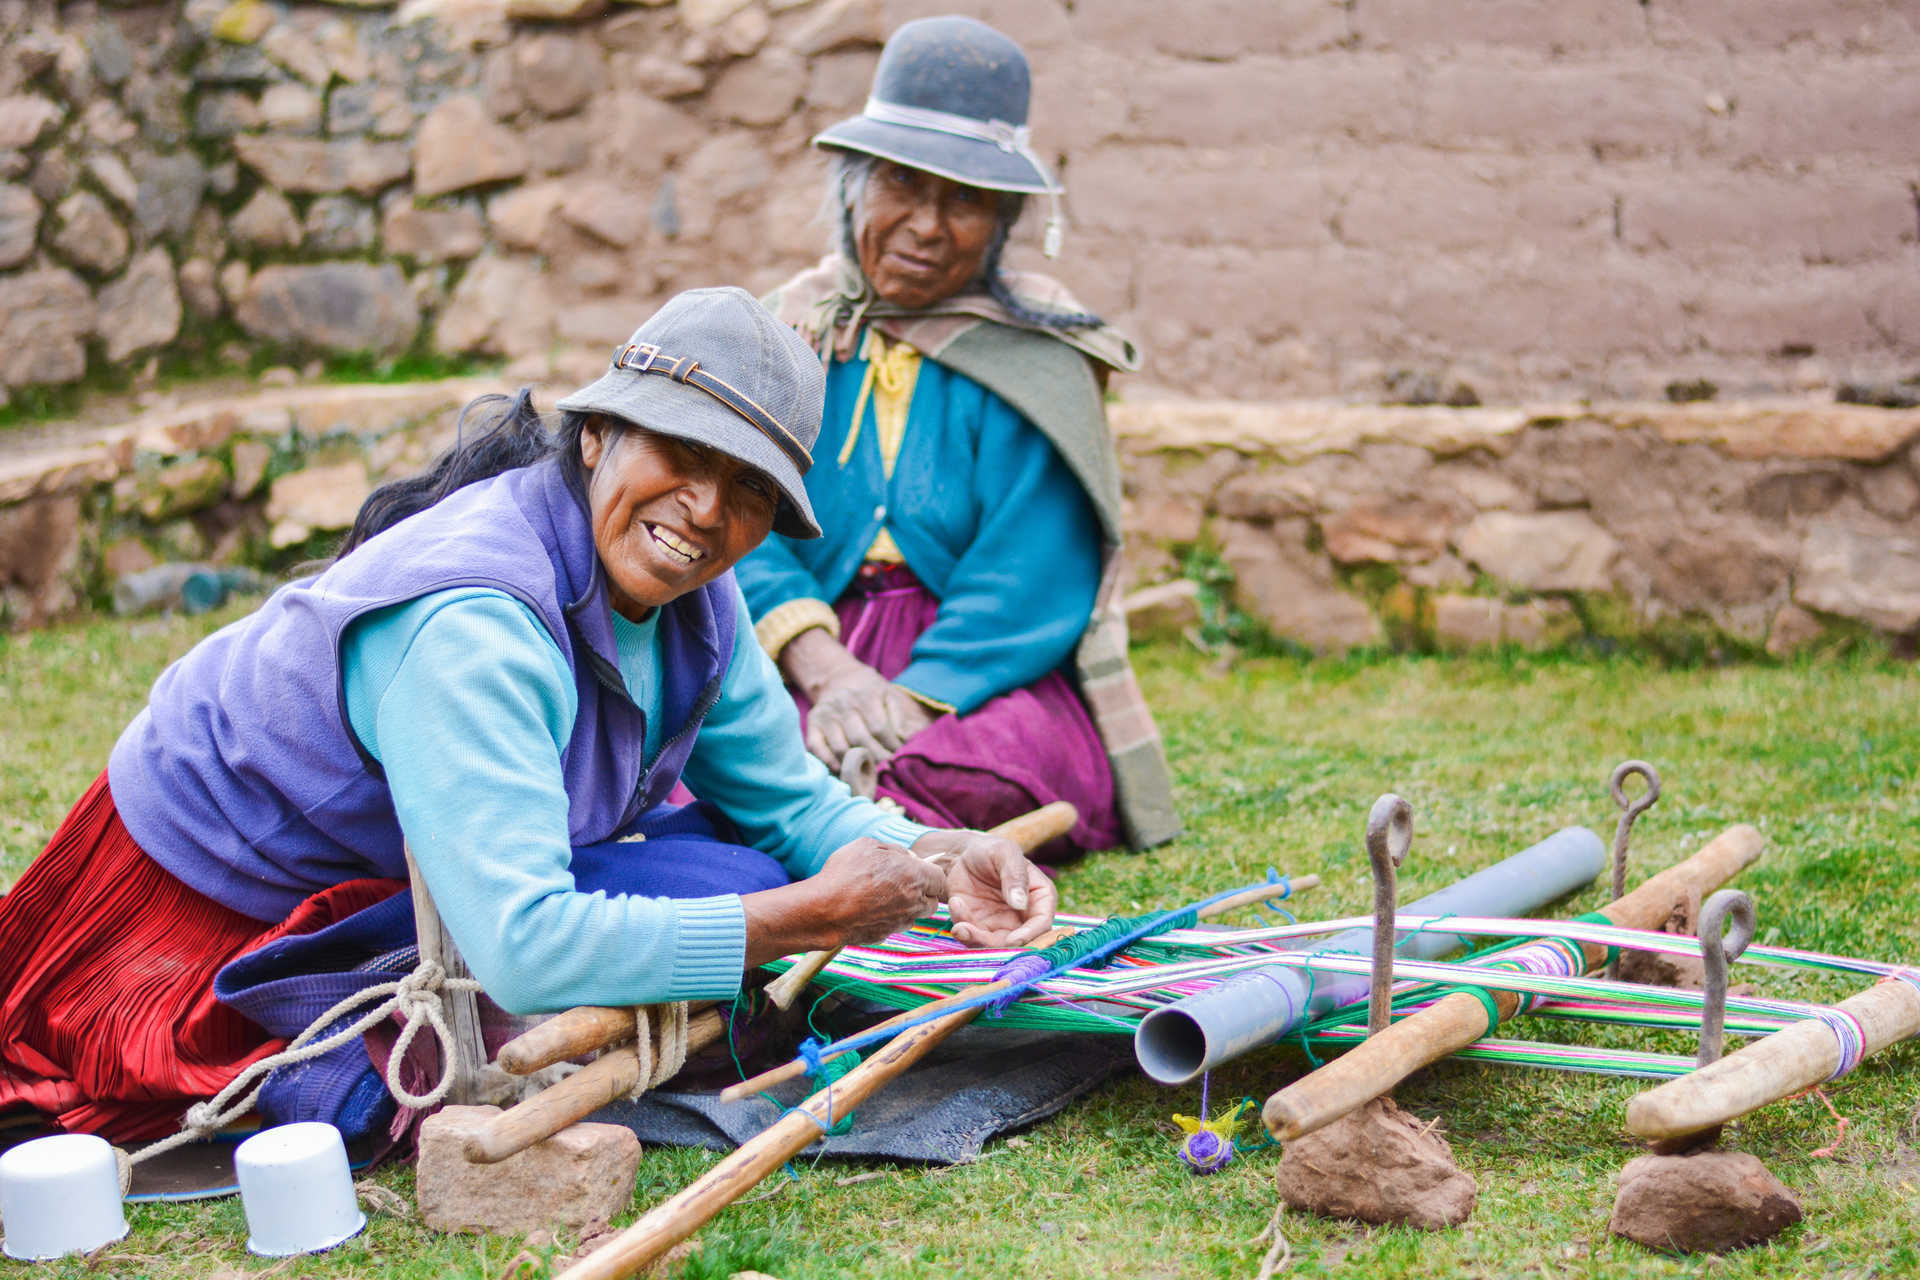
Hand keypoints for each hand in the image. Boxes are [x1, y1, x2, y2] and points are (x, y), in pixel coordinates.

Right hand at [741, 837, 944, 966]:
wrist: (823, 910)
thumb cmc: (845, 873)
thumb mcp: (868, 846)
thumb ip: (893, 850)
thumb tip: (906, 858)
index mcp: (915, 877)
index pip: (941, 879)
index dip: (931, 874)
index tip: (918, 870)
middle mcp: (913, 903)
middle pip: (932, 901)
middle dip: (922, 892)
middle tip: (901, 882)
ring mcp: (900, 923)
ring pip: (913, 915)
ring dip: (904, 906)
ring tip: (879, 895)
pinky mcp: (885, 936)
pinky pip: (893, 925)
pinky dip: (886, 917)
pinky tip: (866, 908)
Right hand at [781, 629, 936, 769]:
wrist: (837, 678)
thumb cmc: (869, 692)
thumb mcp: (888, 694)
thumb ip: (898, 716)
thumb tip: (905, 740)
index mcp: (865, 695)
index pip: (879, 729)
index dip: (890, 747)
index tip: (897, 757)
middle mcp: (842, 703)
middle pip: (860, 740)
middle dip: (876, 759)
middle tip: (885, 769)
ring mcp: (825, 714)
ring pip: (840, 747)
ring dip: (855, 764)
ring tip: (867, 771)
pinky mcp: (812, 724)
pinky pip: (817, 748)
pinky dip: (829, 762)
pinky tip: (843, 768)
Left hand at [913, 830, 1055, 948]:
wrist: (963, 854)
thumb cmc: (990, 850)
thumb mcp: (1005, 853)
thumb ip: (1014, 875)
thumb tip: (1020, 903)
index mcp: (1039, 896)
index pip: (1042, 922)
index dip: (1031, 935)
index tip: (1014, 940)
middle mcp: (1024, 916)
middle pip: (1019, 942)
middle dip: (998, 945)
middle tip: (976, 934)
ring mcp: (1002, 924)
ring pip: (994, 945)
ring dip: (976, 940)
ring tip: (960, 927)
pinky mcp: (980, 927)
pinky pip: (973, 937)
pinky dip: (962, 929)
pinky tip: (955, 904)